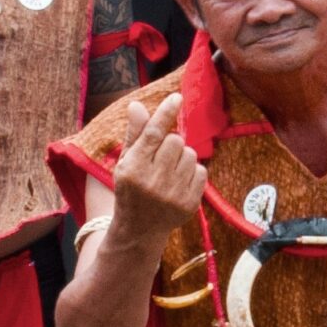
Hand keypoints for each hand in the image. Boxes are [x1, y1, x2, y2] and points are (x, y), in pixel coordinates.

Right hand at [109, 94, 203, 245]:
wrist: (139, 229)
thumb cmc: (131, 188)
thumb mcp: (126, 162)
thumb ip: (135, 134)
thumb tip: (137, 105)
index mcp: (133, 168)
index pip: (153, 134)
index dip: (165, 113)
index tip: (177, 97)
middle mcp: (153, 181)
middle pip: (175, 141)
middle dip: (170, 143)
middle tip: (161, 157)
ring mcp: (173, 194)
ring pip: (190, 154)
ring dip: (182, 157)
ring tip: (169, 171)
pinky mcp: (189, 203)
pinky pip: (201, 170)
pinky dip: (192, 172)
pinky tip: (178, 182)